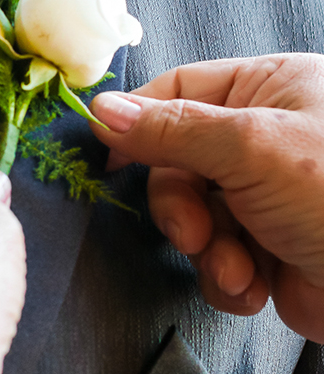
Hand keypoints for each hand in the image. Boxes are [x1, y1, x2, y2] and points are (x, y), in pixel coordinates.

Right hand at [89, 53, 323, 341]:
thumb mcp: (252, 146)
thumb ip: (172, 128)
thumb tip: (102, 110)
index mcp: (271, 88)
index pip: (182, 90)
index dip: (140, 122)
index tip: (108, 157)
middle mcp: (267, 138)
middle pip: (178, 160)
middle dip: (180, 205)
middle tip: (194, 232)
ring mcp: (268, 197)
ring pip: (194, 216)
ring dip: (206, 249)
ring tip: (238, 265)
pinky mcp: (270, 251)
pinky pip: (218, 260)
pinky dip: (228, 278)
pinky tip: (256, 285)